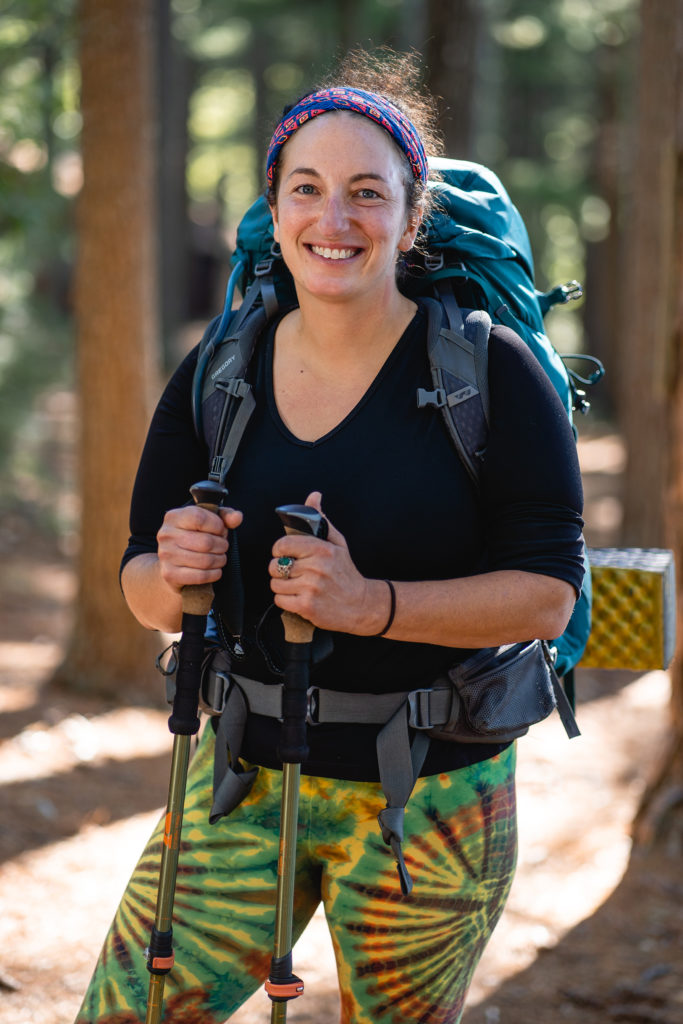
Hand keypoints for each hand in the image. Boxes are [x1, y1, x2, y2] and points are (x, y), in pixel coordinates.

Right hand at [157, 504, 242, 592]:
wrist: (174, 564)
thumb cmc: (195, 538)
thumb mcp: (209, 522)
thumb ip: (225, 516)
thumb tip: (237, 517)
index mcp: (173, 517)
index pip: (200, 518)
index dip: (217, 526)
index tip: (221, 530)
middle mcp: (166, 535)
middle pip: (206, 542)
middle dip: (222, 545)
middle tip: (223, 547)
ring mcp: (166, 555)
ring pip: (205, 560)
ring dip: (220, 560)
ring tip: (220, 557)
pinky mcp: (170, 574)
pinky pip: (201, 576)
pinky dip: (214, 574)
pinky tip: (215, 570)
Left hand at [269, 491, 389, 634]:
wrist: (360, 605)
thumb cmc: (346, 572)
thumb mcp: (337, 544)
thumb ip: (321, 520)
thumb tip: (314, 496)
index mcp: (322, 549)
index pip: (282, 544)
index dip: (279, 550)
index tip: (284, 554)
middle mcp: (316, 568)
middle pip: (275, 566)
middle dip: (280, 570)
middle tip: (293, 573)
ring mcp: (311, 588)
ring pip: (275, 584)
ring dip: (282, 586)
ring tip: (297, 586)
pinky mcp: (307, 606)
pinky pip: (279, 600)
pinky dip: (286, 600)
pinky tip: (299, 597)